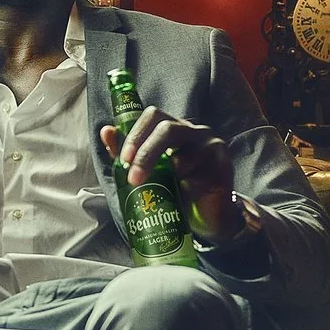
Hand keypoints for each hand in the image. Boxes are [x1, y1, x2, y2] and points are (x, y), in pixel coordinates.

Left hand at [100, 106, 243, 242]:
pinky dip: (185, 191)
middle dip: (146, 154)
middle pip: (168, 129)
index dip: (136, 134)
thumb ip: (127, 152)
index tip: (123, 159)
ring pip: (182, 158)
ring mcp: (212, 147)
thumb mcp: (149, 169)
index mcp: (175, 127)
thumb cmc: (176, 187)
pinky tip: (184, 198)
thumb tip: (106, 131)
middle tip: (134, 179)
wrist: (208, 213)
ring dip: (168, 179)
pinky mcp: (224, 167)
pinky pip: (198, 178)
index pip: (153, 115)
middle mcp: (195, 132)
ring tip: (166, 193)